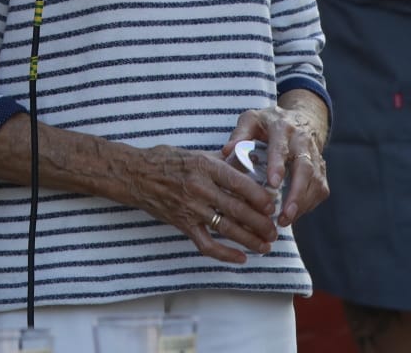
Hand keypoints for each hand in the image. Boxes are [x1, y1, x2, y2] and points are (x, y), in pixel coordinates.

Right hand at [129, 145, 277, 263]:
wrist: (135, 175)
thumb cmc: (167, 160)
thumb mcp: (197, 153)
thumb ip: (223, 161)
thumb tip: (251, 165)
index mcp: (205, 166)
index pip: (238, 183)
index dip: (258, 196)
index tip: (272, 204)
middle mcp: (199, 188)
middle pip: (236, 208)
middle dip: (259, 222)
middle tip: (274, 230)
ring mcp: (190, 208)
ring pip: (226, 228)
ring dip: (249, 239)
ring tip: (265, 246)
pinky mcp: (182, 224)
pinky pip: (206, 244)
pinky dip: (225, 254)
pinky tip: (241, 258)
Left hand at [224, 106, 329, 227]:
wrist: (301, 118)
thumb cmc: (269, 123)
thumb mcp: (252, 120)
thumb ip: (240, 134)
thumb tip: (227, 151)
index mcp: (283, 128)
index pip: (281, 147)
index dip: (278, 165)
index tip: (273, 183)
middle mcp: (302, 141)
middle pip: (305, 168)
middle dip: (296, 192)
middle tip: (285, 214)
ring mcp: (315, 156)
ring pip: (315, 181)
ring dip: (303, 203)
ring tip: (286, 220)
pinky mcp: (321, 170)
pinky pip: (320, 189)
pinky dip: (309, 204)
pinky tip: (294, 215)